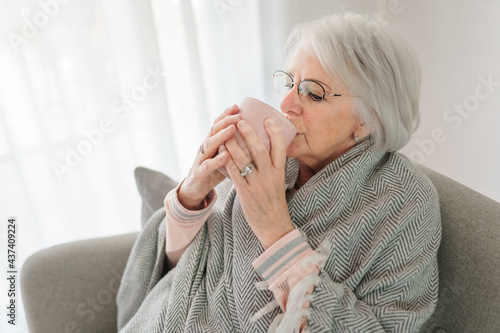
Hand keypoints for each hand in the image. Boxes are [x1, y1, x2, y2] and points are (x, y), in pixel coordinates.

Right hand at [178, 105, 240, 209]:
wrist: (195, 189)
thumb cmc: (214, 171)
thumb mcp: (225, 156)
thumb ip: (235, 146)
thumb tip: (256, 137)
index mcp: (213, 142)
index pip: (218, 124)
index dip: (226, 115)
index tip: (237, 106)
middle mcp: (206, 147)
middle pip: (214, 130)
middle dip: (226, 121)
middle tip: (238, 115)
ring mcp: (201, 159)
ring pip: (210, 144)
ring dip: (221, 136)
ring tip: (232, 129)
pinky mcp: (199, 173)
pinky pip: (207, 165)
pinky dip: (216, 160)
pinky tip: (225, 155)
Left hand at [222, 118, 294, 248]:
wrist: (274, 227)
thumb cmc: (275, 204)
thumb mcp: (279, 183)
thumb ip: (273, 168)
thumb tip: (267, 150)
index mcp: (280, 172)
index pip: (280, 148)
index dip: (274, 132)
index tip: (268, 118)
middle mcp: (270, 176)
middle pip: (260, 149)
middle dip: (249, 133)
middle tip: (240, 120)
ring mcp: (257, 184)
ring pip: (244, 159)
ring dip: (233, 144)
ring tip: (226, 132)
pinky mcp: (246, 193)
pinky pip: (234, 173)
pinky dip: (227, 160)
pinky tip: (221, 151)